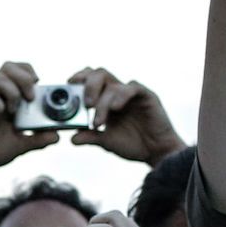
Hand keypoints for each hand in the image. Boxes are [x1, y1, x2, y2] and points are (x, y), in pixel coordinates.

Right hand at [0, 61, 59, 174]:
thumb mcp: (22, 145)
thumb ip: (38, 140)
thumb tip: (56, 136)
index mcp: (8, 97)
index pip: (18, 69)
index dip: (29, 71)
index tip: (37, 84)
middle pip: (8, 66)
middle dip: (24, 77)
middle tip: (30, 97)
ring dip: (12, 92)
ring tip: (13, 111)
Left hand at [67, 70, 183, 164]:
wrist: (156, 152)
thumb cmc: (133, 144)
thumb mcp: (107, 142)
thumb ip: (90, 137)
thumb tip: (71, 139)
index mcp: (105, 99)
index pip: (90, 79)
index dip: (79, 78)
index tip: (69, 86)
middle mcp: (117, 93)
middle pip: (99, 74)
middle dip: (88, 85)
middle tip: (86, 104)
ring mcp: (131, 93)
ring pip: (113, 84)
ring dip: (102, 102)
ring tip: (98, 122)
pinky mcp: (146, 96)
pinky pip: (132, 88)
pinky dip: (121, 96)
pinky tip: (115, 108)